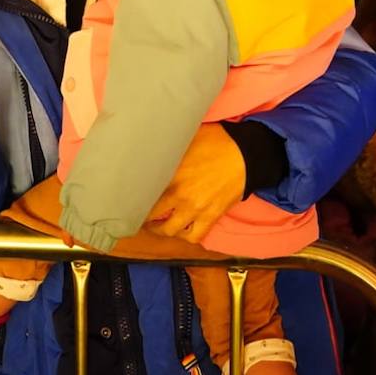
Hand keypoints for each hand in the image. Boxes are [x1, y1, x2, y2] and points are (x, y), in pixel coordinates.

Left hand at [144, 124, 244, 243]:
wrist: (247, 154)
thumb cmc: (218, 141)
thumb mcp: (188, 138)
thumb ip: (169, 147)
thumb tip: (153, 145)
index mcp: (171, 173)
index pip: (144, 191)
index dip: (134, 196)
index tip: (128, 196)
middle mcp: (180, 195)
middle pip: (151, 215)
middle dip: (143, 216)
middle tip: (138, 214)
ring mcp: (195, 209)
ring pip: (169, 230)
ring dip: (160, 230)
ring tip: (155, 226)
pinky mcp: (211, 217)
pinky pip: (194, 236)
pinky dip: (185, 236)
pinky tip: (181, 230)